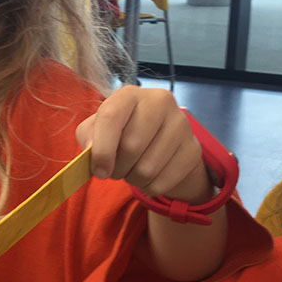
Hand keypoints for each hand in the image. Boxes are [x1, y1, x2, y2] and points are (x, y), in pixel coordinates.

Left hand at [76, 85, 210, 203]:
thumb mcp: (98, 128)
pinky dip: (149, 187)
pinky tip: (149, 176)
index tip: (98, 171)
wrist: (160, 140)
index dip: (101, 149)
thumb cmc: (122, 132)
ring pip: (147, 169)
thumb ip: (87, 136)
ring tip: (132, 170)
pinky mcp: (193, 149)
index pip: (111, 117)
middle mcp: (160, 102)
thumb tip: (90, 149)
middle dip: (117, 168)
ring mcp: (181, 124)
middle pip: (131, 146)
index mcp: (131, 94)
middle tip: (115, 169)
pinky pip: (162, 182)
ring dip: (133, 178)